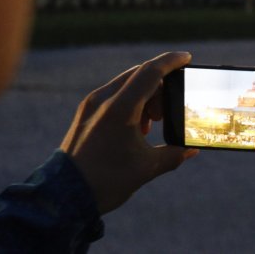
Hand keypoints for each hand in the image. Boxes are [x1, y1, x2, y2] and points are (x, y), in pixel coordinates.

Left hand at [60, 52, 197, 214]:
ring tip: (153, 122)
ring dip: (146, 95)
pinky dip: (131, 102)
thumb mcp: (146, 168)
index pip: (151, 72)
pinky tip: (136, 127)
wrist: (62, 196)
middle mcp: (103, 99)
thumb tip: (191, 149)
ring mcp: (91, 104)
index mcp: (120, 108)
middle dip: (161, 86)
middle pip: (140, 75)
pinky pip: (114, 95)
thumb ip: (174, 155)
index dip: (171, 61)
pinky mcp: (85, 113)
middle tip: (168, 110)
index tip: (187, 58)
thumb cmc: (105, 181)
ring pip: (127, 84)